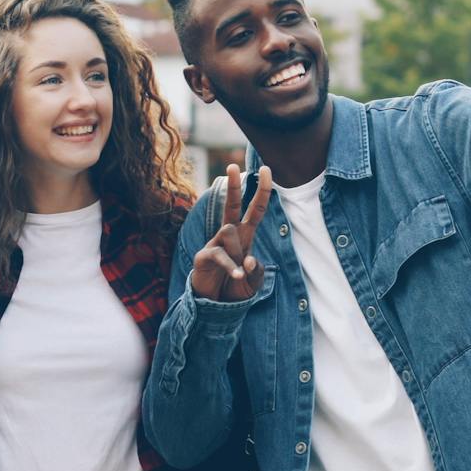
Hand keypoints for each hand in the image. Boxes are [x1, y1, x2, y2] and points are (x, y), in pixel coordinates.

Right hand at [189, 164, 274, 301]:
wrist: (215, 305)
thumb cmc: (236, 288)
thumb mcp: (254, 281)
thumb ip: (256, 271)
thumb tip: (249, 259)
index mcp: (245, 236)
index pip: (255, 209)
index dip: (262, 190)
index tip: (266, 169)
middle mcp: (229, 235)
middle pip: (231, 205)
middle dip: (233, 185)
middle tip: (232, 165)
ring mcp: (215, 244)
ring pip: (229, 230)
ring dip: (237, 250)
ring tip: (238, 270)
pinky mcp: (204, 256)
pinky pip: (220, 253)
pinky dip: (232, 266)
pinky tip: (238, 274)